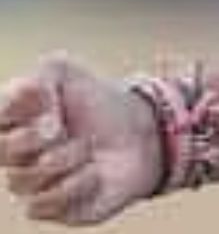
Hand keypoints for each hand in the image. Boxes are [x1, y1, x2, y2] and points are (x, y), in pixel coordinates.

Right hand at [1, 55, 160, 225]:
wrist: (141, 136)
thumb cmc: (99, 104)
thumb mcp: (71, 74)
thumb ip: (42, 75)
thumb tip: (26, 93)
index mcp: (14, 122)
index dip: (14, 113)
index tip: (47, 106)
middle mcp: (17, 155)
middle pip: (3, 150)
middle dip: (34, 138)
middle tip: (60, 129)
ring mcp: (32, 182)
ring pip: (23, 179)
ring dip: (64, 159)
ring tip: (88, 148)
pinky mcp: (51, 208)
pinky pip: (42, 204)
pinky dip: (74, 185)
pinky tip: (94, 174)